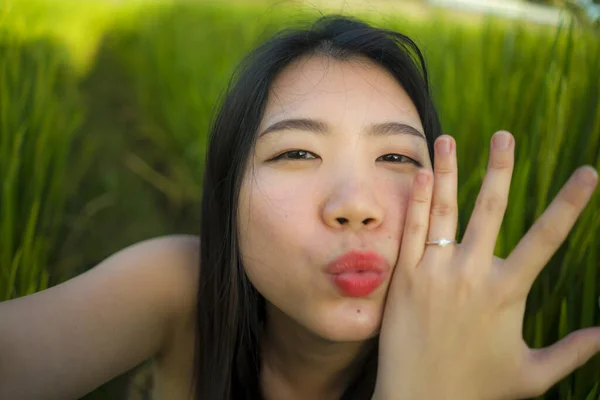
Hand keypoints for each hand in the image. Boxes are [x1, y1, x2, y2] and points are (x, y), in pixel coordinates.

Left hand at [373, 131, 599, 399]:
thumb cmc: (477, 389)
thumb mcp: (533, 373)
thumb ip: (573, 351)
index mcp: (507, 292)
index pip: (547, 238)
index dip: (571, 203)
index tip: (589, 173)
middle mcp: (471, 273)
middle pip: (490, 210)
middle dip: (500, 169)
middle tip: (504, 136)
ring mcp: (434, 271)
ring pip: (444, 210)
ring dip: (449, 171)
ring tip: (448, 138)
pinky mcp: (405, 276)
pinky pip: (412, 230)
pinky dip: (418, 200)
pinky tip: (421, 174)